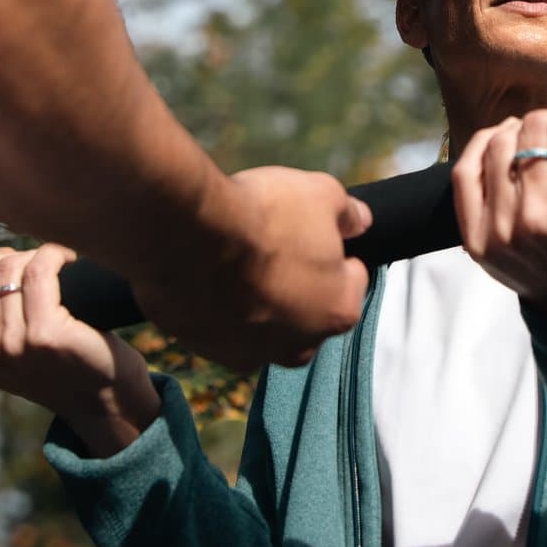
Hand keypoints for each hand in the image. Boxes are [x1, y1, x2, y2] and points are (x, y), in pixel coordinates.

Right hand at [0, 243, 158, 455]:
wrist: (100, 397)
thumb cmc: (55, 365)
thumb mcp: (2, 351)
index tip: (10, 272)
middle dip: (10, 257)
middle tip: (38, 267)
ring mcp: (10, 342)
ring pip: (10, 264)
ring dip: (35, 256)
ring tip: (56, 267)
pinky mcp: (45, 333)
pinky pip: (39, 269)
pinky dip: (54, 254)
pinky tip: (68, 259)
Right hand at [132, 166, 372, 370]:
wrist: (188, 237)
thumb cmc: (262, 217)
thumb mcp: (322, 193)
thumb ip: (348, 213)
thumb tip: (358, 220)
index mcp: (339, 310)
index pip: (351, 279)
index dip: (336, 251)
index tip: (314, 233)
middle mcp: (301, 344)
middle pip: (309, 309)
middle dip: (299, 282)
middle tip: (274, 244)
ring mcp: (253, 353)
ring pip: (266, 325)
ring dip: (259, 299)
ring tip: (237, 259)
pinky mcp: (209, 351)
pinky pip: (225, 329)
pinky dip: (221, 309)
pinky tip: (209, 276)